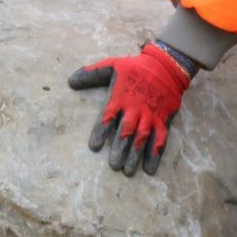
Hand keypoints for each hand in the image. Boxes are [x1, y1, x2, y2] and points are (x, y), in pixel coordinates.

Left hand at [67, 42, 192, 176]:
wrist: (166, 66)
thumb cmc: (134, 67)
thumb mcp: (112, 65)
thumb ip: (91, 74)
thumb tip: (70, 81)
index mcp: (120, 97)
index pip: (107, 117)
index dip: (100, 132)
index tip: (94, 147)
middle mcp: (135, 109)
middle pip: (126, 131)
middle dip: (119, 149)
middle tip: (114, 164)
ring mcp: (150, 116)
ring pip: (142, 138)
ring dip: (135, 155)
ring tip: (128, 171)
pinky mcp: (162, 120)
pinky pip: (160, 139)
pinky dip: (155, 154)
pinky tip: (150, 169)